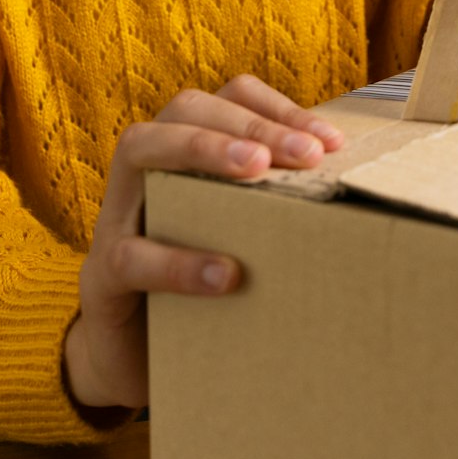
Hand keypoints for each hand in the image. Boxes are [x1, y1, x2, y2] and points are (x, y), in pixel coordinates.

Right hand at [62, 74, 343, 413]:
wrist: (128, 360)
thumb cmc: (196, 287)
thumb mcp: (235, 238)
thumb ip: (273, 211)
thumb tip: (357, 200)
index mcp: (183, 154)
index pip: (225, 98)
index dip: (276, 109)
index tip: (331, 142)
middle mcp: (143, 172)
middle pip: (182, 109)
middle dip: (247, 124)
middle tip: (304, 154)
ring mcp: (114, 217)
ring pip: (138, 149)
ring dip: (201, 149)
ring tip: (257, 171)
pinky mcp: (100, 276)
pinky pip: (129, 254)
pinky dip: (178, 261)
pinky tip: (225, 274)